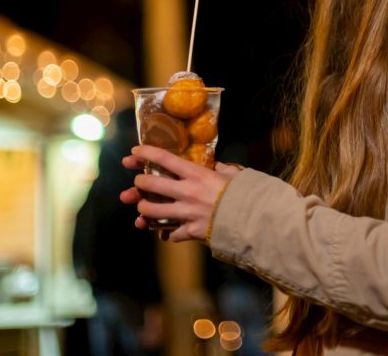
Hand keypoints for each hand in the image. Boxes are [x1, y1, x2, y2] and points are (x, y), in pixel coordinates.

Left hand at [120, 145, 240, 242]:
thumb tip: (219, 166)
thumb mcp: (234, 174)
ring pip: (152, 211)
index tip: (134, 152)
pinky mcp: (190, 231)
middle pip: (150, 184)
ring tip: (143, 208)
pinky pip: (171, 234)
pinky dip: (168, 234)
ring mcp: (186, 213)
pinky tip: (168, 233)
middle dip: (139, 183)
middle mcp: (187, 192)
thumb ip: (223, 169)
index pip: (164, 159)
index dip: (146, 153)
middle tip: (138, 182)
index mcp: (197, 174)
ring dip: (144, 209)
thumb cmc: (245, 193)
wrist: (253, 219)